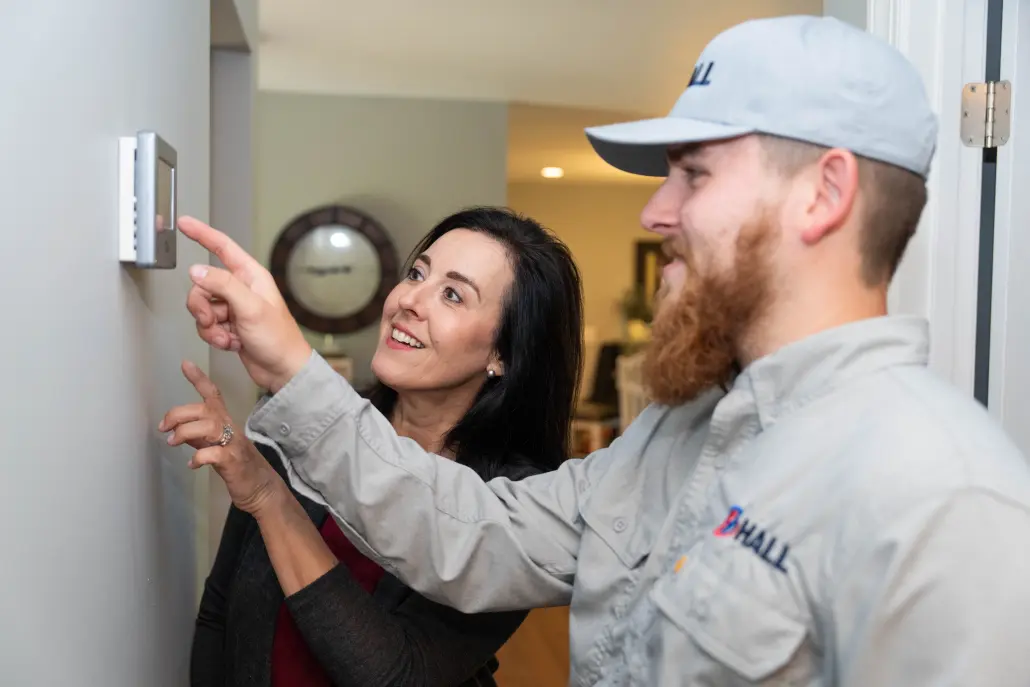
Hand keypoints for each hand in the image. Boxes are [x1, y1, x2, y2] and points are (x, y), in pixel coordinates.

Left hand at [160, 360, 283, 514]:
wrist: (261, 489)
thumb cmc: (238, 466)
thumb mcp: (215, 446)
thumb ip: (198, 436)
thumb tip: (177, 429)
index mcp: (226, 422)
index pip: (213, 395)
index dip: (199, 379)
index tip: (185, 364)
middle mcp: (230, 429)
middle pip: (206, 409)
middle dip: (180, 414)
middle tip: (164, 428)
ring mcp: (233, 445)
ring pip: (210, 427)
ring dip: (186, 432)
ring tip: (173, 442)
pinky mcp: (234, 463)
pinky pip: (215, 454)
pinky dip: (199, 457)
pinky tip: (192, 463)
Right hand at [177, 216, 311, 392]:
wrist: (282, 369)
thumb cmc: (278, 339)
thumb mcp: (251, 307)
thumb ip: (223, 285)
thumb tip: (197, 270)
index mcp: (251, 276)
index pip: (222, 247)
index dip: (202, 234)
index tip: (184, 223)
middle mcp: (241, 289)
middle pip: (203, 284)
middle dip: (202, 306)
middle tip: (213, 320)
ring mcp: (234, 308)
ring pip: (202, 307)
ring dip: (209, 326)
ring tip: (227, 336)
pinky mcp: (228, 325)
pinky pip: (207, 325)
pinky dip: (214, 336)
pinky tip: (231, 343)